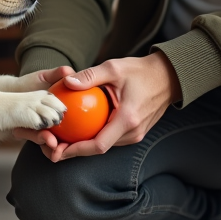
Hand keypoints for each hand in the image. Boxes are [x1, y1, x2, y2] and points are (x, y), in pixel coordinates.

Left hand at [21, 52, 181, 162]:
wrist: (168, 77)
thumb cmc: (142, 71)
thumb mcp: (114, 68)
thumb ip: (90, 76)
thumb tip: (67, 82)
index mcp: (128, 119)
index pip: (99, 145)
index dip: (76, 151)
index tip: (57, 150)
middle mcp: (133, 132)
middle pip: (99, 148)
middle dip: (74, 150)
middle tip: (51, 144)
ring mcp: (135, 134)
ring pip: (104, 144)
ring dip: (84, 144)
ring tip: (61, 137)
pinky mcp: (135, 131)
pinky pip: (111, 138)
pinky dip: (95, 135)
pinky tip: (79, 128)